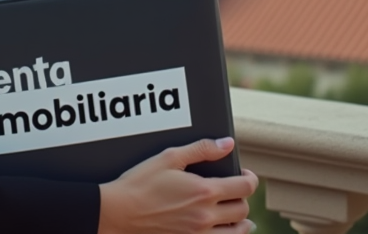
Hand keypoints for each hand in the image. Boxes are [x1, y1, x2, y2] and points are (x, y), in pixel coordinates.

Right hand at [98, 137, 258, 233]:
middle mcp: (205, 216)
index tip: (244, 175)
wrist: (117, 213)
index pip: (245, 187)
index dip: (250, 178)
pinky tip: (221, 229)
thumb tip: (227, 144)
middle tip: (234, 191)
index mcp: (204, 191)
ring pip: (237, 232)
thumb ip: (202, 149)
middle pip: (243, 210)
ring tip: (234, 212)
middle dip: (242, 198)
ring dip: (240, 221)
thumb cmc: (139, 183)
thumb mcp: (169, 157)